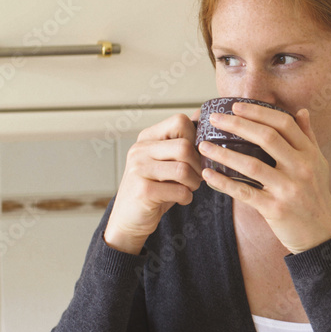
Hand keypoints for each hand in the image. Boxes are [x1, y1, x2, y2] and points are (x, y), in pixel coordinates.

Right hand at [104, 111, 203, 254]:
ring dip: (194, 183)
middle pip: (185, 146)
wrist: (129, 219)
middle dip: (198, 165)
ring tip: (188, 188)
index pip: (180, 122)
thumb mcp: (167, 160)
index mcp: (147, 138)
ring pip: (184, 169)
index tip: (196, 155)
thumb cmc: (155, 187)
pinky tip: (180, 199)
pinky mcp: (143, 190)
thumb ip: (181, 139)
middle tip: (196, 177)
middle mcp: (140, 149)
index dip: (196, 139)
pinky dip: (186, 197)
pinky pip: (180, 190)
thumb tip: (201, 113)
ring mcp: (138, 169)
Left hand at [198, 102, 330, 253]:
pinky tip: (209, 175)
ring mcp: (288, 189)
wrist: (321, 235)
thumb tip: (302, 111)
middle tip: (215, 119)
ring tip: (204, 145)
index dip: (259, 112)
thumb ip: (309, 137)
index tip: (236, 107)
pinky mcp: (275, 208)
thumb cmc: (316, 197)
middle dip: (238, 125)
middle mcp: (301, 168)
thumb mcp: (319, 164)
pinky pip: (244, 192)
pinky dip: (224, 183)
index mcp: (310, 154)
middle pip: (267, 137)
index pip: (284, 124)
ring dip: (224, 153)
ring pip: (251, 165)